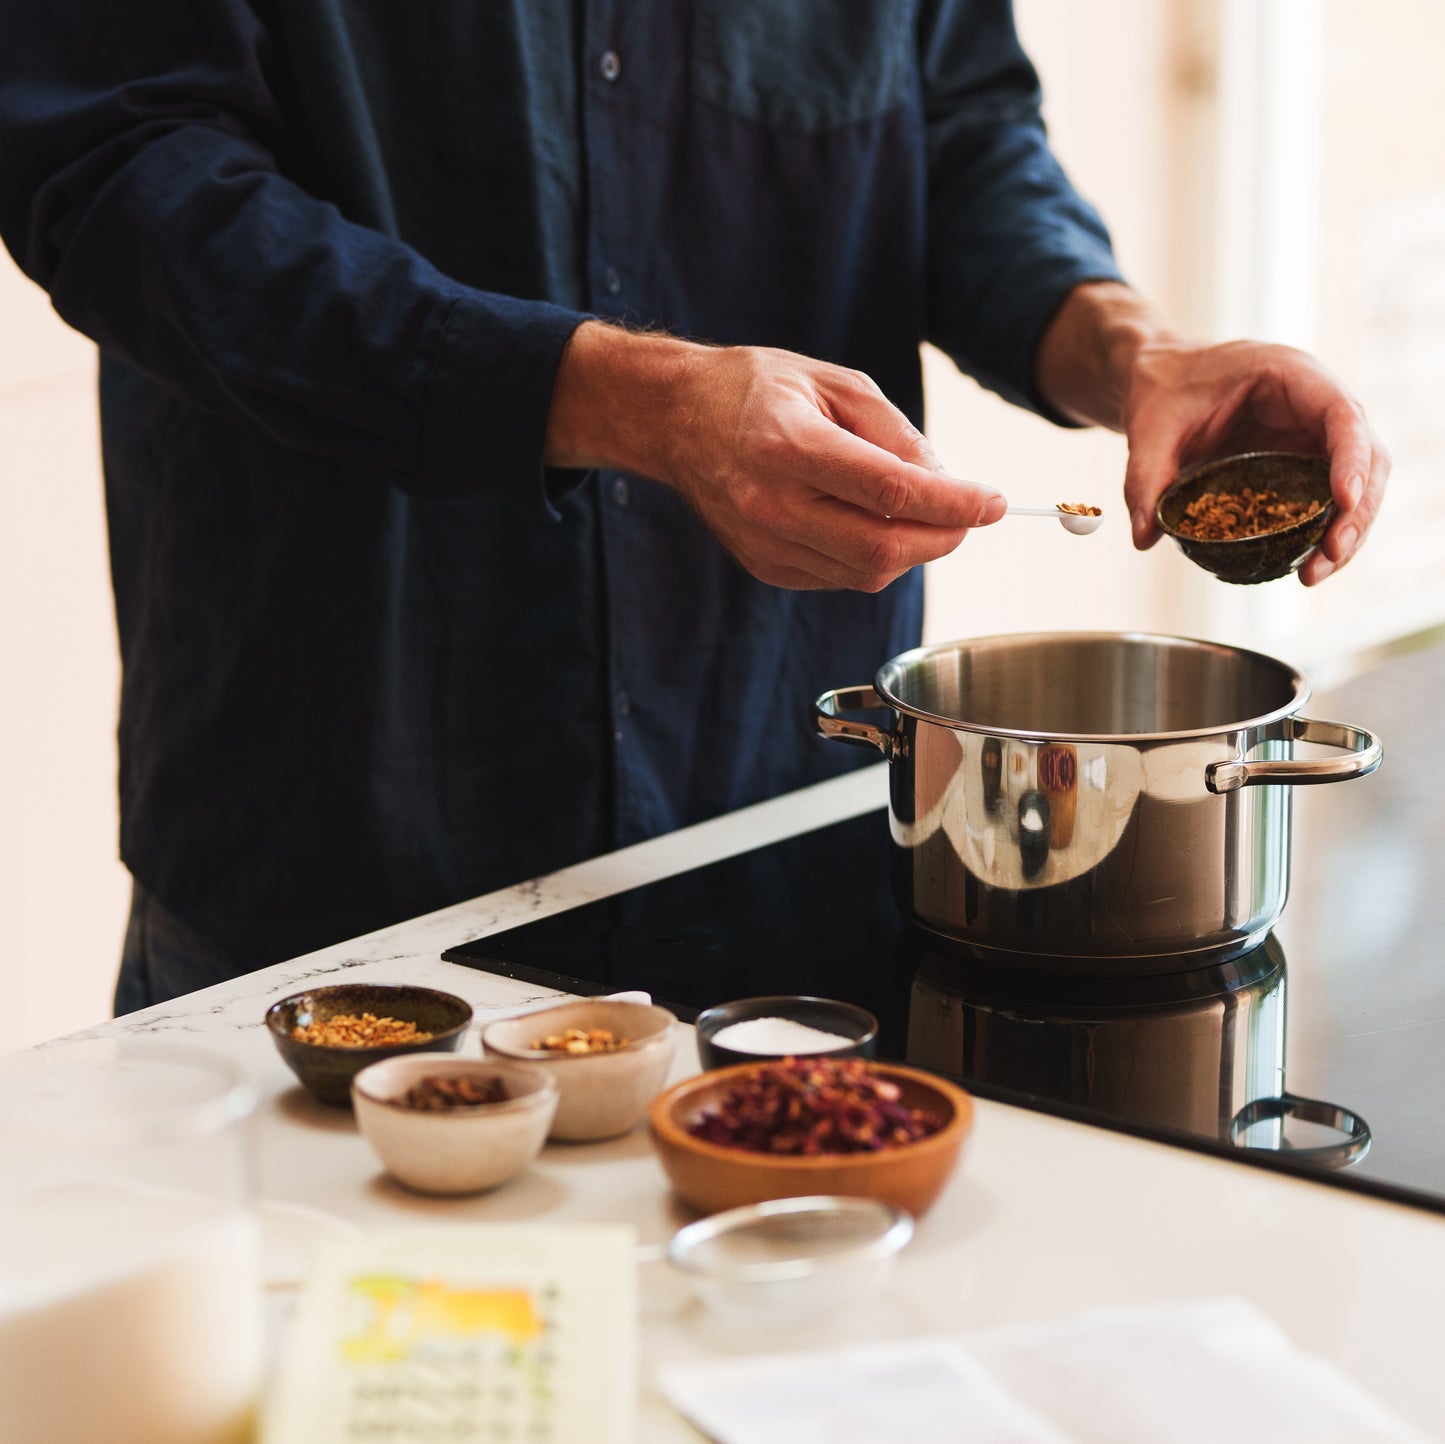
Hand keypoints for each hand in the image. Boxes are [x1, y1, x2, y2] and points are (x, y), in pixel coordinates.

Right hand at [545, 322, 1004, 590]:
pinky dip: (873, 557)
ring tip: (920, 513)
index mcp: (789, 445)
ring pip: (867, 573)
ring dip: (912, 550)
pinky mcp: (765, 566)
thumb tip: (948, 485)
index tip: (994, 502)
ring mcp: (765, 543)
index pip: (892, 493)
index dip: (955, 504)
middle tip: (968, 516)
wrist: (677, 420)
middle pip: (883, 548)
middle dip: (943, 538)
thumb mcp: (835, 383)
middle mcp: (772, 503)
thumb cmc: (758, 390)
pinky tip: (870, 523)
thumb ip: (897, 435)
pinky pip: (840, 577)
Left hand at [1120, 337, 1389, 585]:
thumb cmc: (1163, 390)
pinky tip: (1306, 563)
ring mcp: (1313, 434)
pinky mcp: (1302, 461)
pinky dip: (1324, 530)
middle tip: (1328, 556)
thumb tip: (1143, 538)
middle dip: (1356, 511)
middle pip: (1367, 456)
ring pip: (1358, 482)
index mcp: (1290, 376)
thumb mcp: (1148, 431)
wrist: (1160, 381)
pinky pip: (1329, 496)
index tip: (1343, 501)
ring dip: (1347, 529)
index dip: (1351, 458)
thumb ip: (1145, 479)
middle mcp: (1315, 404)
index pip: (1342, 414)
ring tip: (1313, 573)